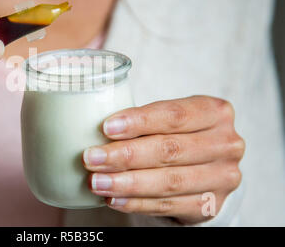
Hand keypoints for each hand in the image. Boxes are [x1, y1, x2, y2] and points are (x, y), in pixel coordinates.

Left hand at [83, 96, 244, 223]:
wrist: (205, 167)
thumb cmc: (177, 133)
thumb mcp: (169, 117)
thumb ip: (142, 118)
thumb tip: (98, 126)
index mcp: (215, 112)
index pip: (174, 115)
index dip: (139, 121)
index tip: (106, 127)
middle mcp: (225, 144)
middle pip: (170, 150)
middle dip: (125, 155)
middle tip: (92, 158)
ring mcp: (222, 177)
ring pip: (169, 182)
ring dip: (127, 183)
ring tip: (97, 182)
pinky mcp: (211, 205)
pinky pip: (169, 205)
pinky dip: (137, 203)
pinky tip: (113, 199)